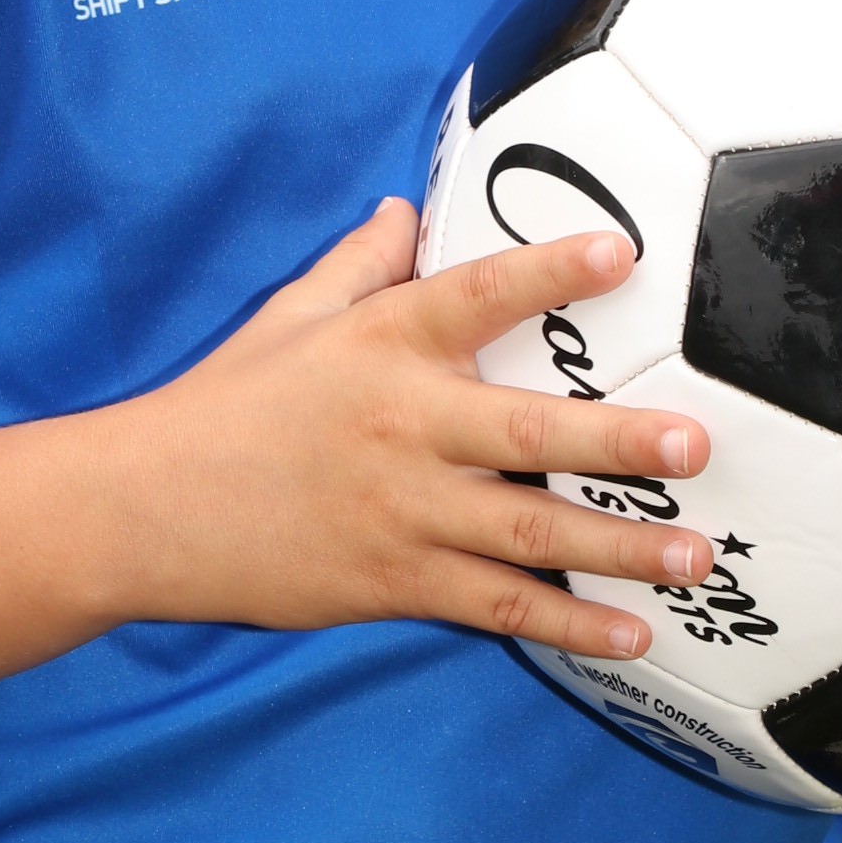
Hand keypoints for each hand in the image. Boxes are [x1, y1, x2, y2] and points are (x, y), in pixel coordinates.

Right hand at [117, 197, 710, 663]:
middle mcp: (404, 426)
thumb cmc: (225, 403)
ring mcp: (404, 513)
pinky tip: (631, 634)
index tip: (621, 254)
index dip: (551, 271)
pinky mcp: (395, 582)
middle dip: (620, 441)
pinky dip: (568, 626)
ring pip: (532, 534)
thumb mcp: (290, 315)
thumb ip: (362, 263)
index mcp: (382, 345)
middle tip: (696, 443)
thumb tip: (406, 208)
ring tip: (697, 555)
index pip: (479, 296)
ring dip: (621, 546)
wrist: (144, 509)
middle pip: (531, 434)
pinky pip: (498, 606)